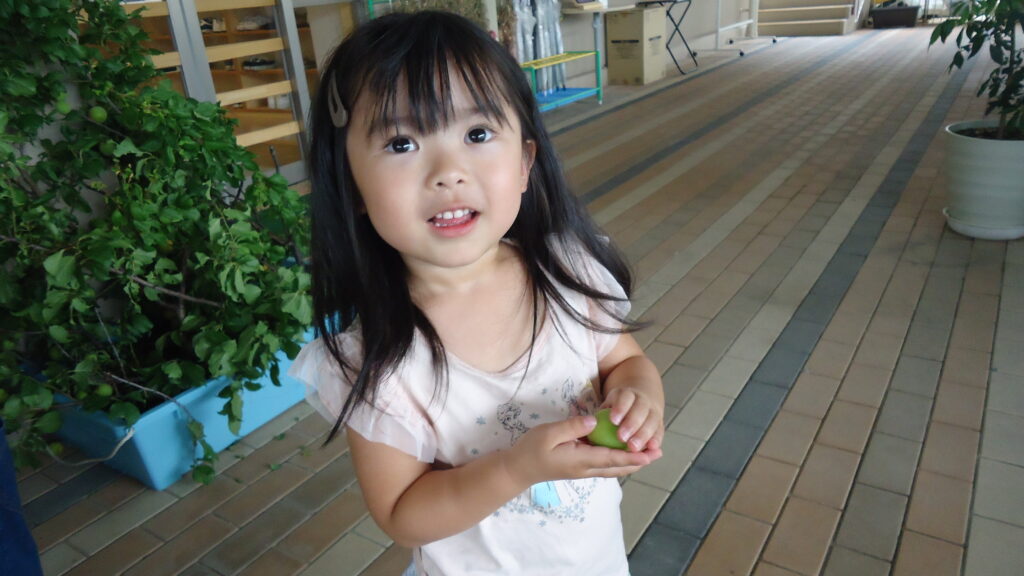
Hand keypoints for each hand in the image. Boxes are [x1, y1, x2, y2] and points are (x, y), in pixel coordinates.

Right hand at [503, 415, 661, 487]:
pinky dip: (618, 462)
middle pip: (618, 467)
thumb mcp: (549, 433)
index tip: (650, 453)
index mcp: (581, 459)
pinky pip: (604, 466)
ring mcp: (582, 470)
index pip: (613, 458)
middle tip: (658, 453)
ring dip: (631, 463)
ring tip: (647, 455)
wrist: (518, 470)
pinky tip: (623, 455)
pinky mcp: (578, 468)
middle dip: (639, 460)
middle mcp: (586, 468)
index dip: (633, 456)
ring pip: (613, 469)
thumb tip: (594, 421)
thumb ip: (572, 426)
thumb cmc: (531, 450)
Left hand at [601, 387, 664, 452]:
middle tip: (622, 438)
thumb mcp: (608, 404)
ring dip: (644, 435)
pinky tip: (651, 450)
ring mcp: (653, 411)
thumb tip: (584, 428)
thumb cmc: (616, 407)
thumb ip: (599, 416)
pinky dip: (656, 440)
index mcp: (627, 394)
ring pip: (652, 421)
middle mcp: (643, 401)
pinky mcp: (659, 424)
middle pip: (640, 410)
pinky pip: (659, 432)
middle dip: (632, 424)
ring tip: (633, 448)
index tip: (613, 420)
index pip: (625, 398)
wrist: (640, 398)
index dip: (620, 408)